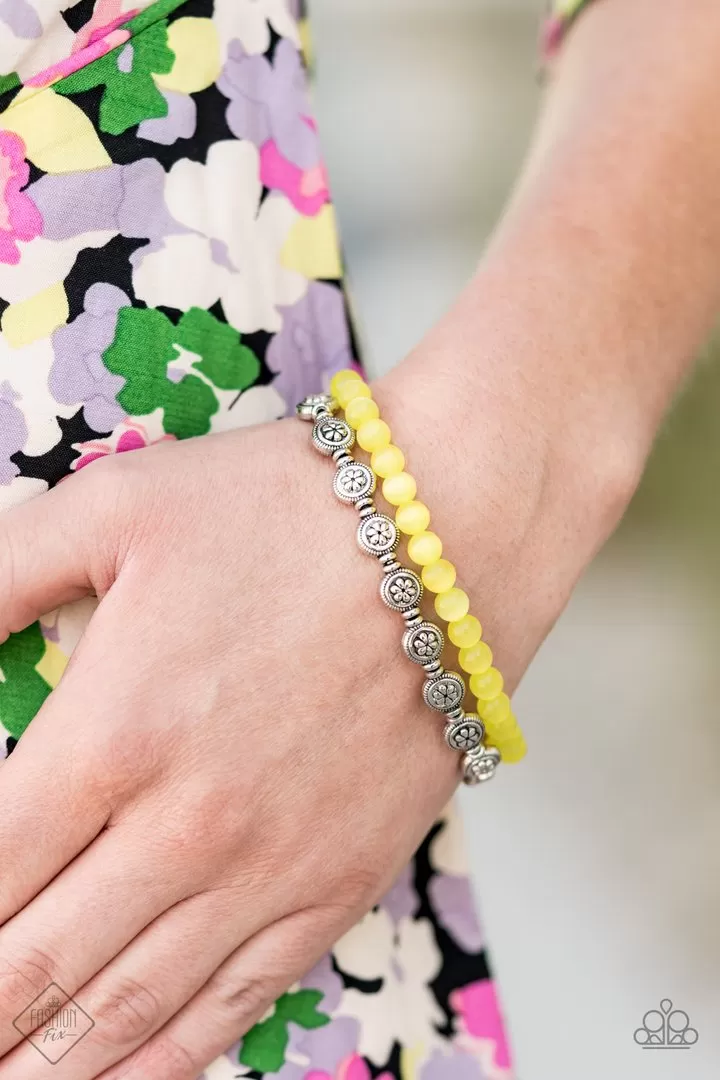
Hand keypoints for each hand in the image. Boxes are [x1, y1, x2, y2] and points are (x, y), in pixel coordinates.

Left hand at [0, 338, 632, 1077]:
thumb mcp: (114, 510)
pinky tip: (119, 1077)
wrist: (451, 533)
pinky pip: (235, 1005)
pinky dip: (162, 1061)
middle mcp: (185, 829)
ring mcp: (270, 870)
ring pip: (127, 1012)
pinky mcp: (338, 884)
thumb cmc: (286, 512)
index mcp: (112, 736)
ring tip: (6, 1078)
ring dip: (45, 1061)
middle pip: (35, 968)